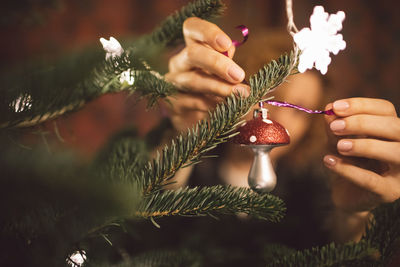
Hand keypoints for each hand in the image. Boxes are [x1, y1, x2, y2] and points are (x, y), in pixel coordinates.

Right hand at [164, 17, 249, 131]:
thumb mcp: (223, 73)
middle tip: (239, 75)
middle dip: (217, 63)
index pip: (191, 28)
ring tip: (239, 94)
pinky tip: (224, 107)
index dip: (207, 32)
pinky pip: (191, 102)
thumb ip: (228, 62)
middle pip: (192, 53)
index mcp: (192, 48)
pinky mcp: (173, 105)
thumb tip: (232, 59)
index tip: (225, 44)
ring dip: (218, 86)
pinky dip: (210, 104)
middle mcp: (179, 62)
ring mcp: (173, 83)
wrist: (199, 120)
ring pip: (193, 80)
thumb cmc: (214, 91)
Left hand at [323, 97, 399, 212]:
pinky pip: (372, 180)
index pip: (385, 109)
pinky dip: (349, 170)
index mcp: (392, 130)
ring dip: (364, 145)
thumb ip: (334, 127)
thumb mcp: (336, 140)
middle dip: (362, 123)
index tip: (335, 107)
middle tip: (335, 126)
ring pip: (394, 152)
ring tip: (338, 146)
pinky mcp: (389, 192)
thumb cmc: (345, 161)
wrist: (344, 193)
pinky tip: (329, 161)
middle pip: (395, 127)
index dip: (361, 105)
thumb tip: (329, 110)